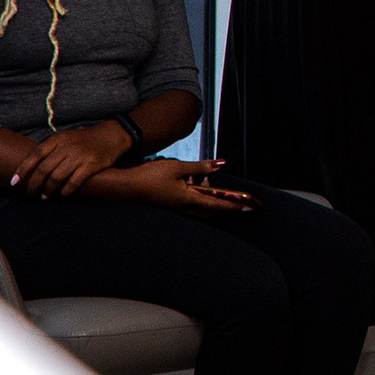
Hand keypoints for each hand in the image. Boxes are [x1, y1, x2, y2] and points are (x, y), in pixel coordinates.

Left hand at [11, 121, 129, 197]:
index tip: (14, 182)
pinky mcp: (92, 165)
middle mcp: (68, 147)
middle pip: (44, 170)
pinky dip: (65, 191)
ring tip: (45, 196)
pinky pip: (74, 182)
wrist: (112, 135)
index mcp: (58, 139)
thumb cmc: (84, 140)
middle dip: (34, 185)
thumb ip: (50, 150)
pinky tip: (62, 194)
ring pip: (56, 178)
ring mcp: (80, 156)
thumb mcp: (66, 138)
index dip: (22, 170)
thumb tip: (30, 169)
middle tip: (30, 194)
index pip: (35, 155)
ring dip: (48, 190)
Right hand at [86, 158, 254, 213]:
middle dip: (226, 205)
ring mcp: (176, 207)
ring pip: (201, 207)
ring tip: (210, 182)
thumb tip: (220, 164)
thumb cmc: (149, 177)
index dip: (235, 206)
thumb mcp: (178, 167)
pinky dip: (198, 194)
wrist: (124, 186)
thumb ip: (200, 167)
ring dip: (210, 197)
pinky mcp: (170, 204)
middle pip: (212, 210)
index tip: (250, 207)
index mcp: (188, 200)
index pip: (218, 205)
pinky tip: (194, 181)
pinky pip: (190, 203)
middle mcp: (184, 207)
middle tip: (239, 199)